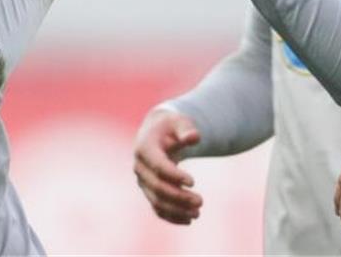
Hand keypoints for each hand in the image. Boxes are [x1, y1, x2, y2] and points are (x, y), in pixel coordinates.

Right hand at [132, 108, 202, 224]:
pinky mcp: (149, 191)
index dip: (174, 176)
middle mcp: (140, 166)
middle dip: (179, 197)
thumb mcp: (179, 121)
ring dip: (176, 210)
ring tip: (197, 213)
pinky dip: (172, 216)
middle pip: (157, 187)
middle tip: (201, 201)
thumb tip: (194, 138)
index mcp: (144, 147)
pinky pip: (157, 208)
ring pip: (157, 201)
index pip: (158, 166)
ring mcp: (143, 181)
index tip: (193, 182)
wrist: (158, 132)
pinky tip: (189, 219)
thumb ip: (186, 128)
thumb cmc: (171, 125)